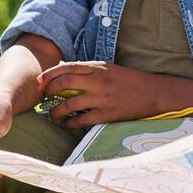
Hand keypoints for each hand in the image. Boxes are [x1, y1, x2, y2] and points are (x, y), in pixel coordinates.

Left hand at [36, 61, 162, 129]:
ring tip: (52, 116)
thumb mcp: (108, 69)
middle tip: (44, 98)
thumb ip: (89, 70)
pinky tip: (66, 125)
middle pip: (64, 83)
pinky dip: (70, 123)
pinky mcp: (106, 114)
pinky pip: (81, 120)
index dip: (49, 75)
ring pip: (69, 104)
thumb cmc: (129, 80)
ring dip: (56, 112)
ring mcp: (101, 98)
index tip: (39, 82)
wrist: (152, 93)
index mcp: (98, 67)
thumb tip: (65, 73)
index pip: (67, 67)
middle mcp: (98, 81)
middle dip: (49, 91)